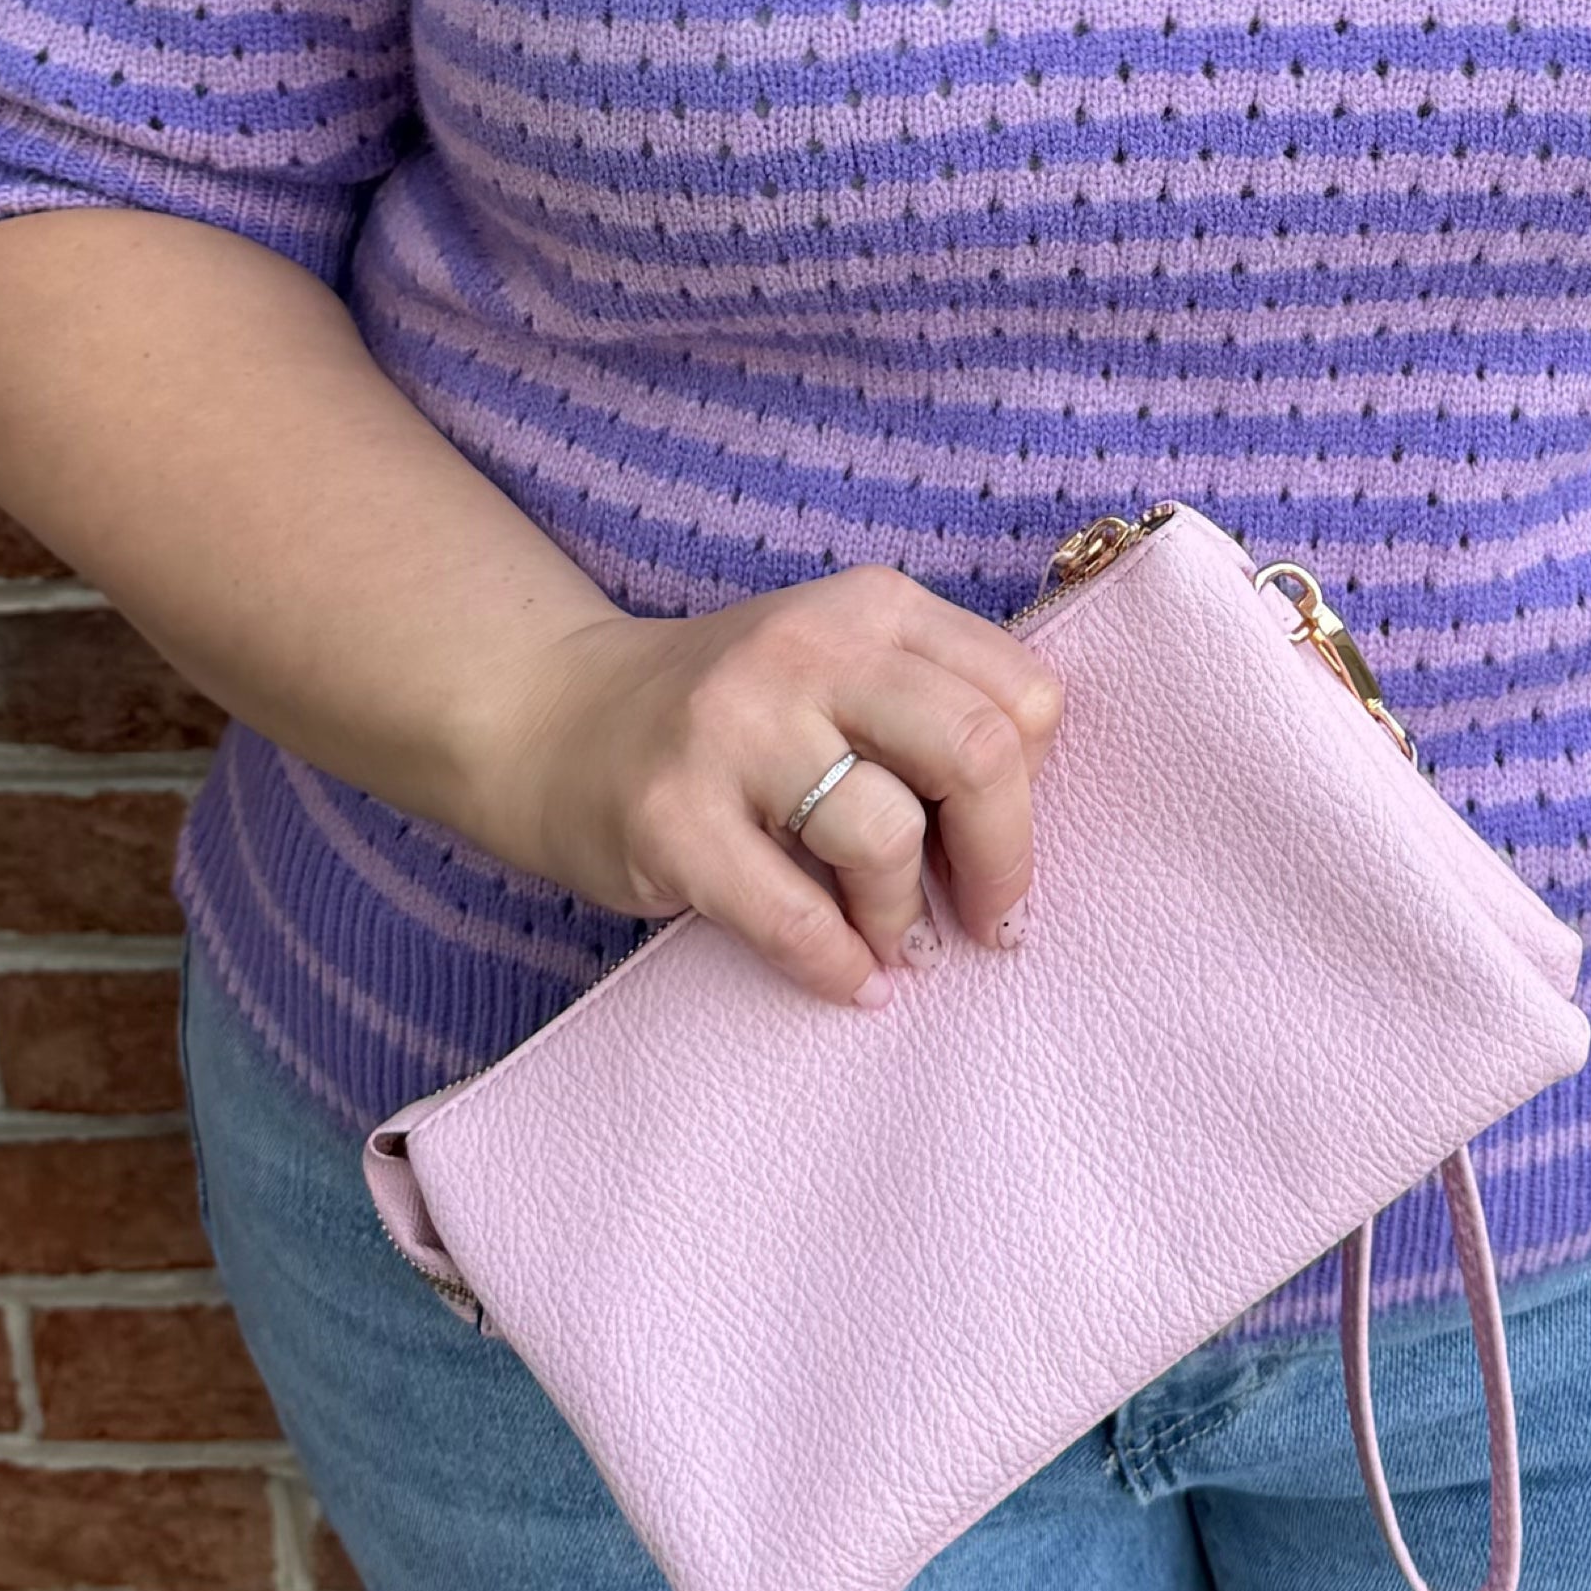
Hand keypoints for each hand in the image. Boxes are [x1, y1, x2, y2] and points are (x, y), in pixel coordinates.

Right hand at [480, 570, 1068, 1005]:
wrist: (554, 717)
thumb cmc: (733, 715)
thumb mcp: (838, 668)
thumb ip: (931, 709)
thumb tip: (1031, 825)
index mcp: (870, 608)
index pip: (1020, 695)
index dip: (1036, 788)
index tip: (1007, 843)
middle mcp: (806, 650)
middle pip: (977, 752)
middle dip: (1003, 860)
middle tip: (992, 923)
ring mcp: (732, 729)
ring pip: (887, 836)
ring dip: (907, 921)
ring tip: (897, 948)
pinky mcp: (672, 817)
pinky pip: (794, 916)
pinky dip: (840, 967)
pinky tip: (853, 982)